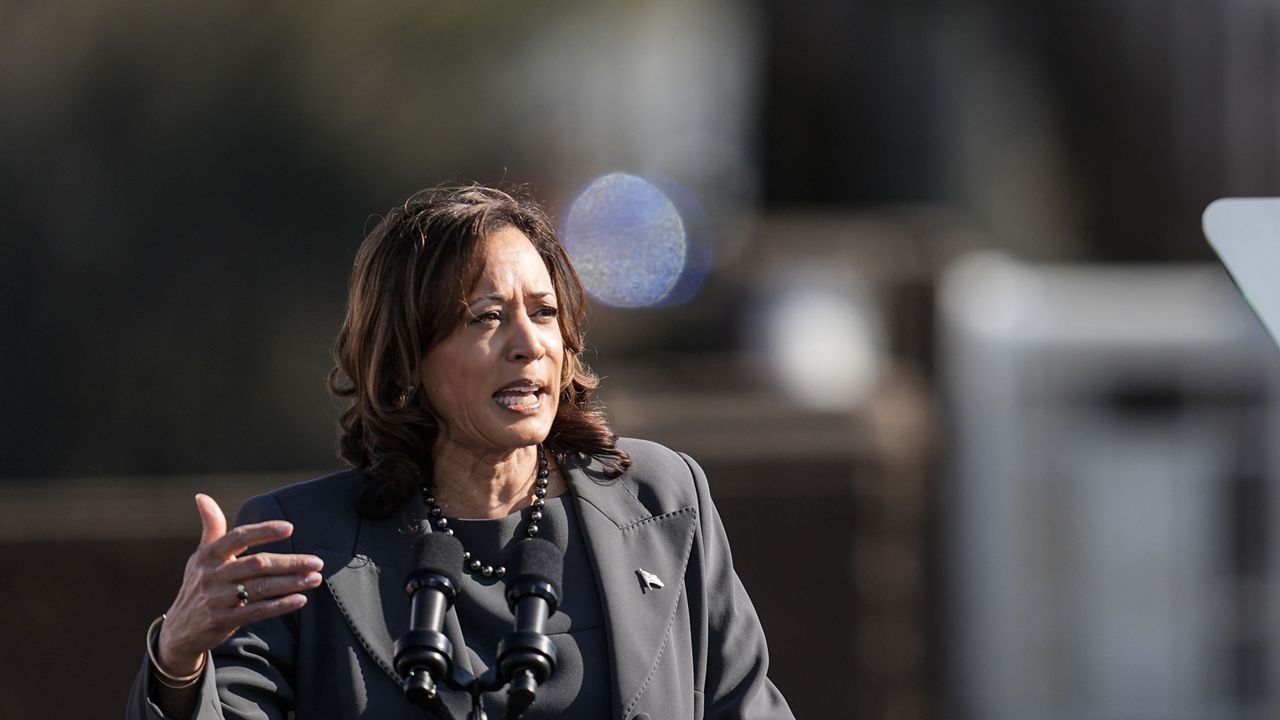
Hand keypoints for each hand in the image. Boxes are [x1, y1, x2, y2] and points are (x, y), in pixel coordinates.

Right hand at [155, 494, 323, 676]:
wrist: (180, 631)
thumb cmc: (199, 585)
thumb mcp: (200, 556)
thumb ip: (211, 527)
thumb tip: (202, 496)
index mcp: (208, 555)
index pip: (239, 537)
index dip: (264, 531)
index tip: (290, 528)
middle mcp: (211, 575)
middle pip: (257, 564)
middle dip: (289, 562)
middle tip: (316, 561)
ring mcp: (217, 599)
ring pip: (261, 588)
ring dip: (291, 583)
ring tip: (315, 578)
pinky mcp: (223, 621)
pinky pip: (257, 611)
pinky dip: (280, 606)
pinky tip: (300, 599)